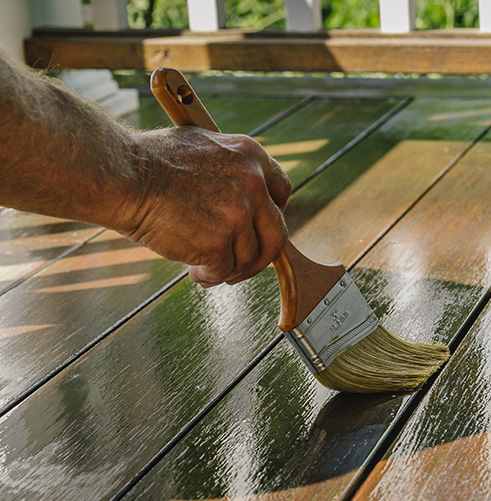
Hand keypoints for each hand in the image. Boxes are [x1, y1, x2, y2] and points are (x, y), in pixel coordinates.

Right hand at [118, 125, 290, 286]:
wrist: (119, 175)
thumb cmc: (148, 162)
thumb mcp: (202, 147)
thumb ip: (229, 169)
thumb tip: (244, 195)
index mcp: (250, 155)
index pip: (282, 191)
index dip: (275, 214)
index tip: (261, 229)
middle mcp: (252, 184)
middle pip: (276, 233)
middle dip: (261, 256)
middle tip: (242, 265)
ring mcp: (237, 215)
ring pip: (249, 257)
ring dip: (229, 268)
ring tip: (205, 267)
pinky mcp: (218, 243)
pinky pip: (224, 270)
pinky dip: (210, 276)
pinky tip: (194, 271)